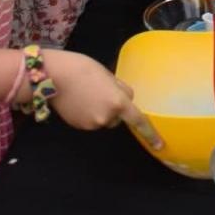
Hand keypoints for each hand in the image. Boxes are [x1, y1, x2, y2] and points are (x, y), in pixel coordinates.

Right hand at [40, 49, 161, 148]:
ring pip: (103, 119)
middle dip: (114, 107)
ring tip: (86, 93)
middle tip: (100, 90)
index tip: (160, 146)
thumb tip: (125, 99)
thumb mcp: (108, 75)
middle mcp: (107, 117)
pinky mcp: (79, 126)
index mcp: (118, 102)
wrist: (54, 76)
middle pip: (118, 117)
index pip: (138, 121)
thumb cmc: (82, 68)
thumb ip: (121, 90)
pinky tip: (78, 100)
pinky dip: (87, 113)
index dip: (150, 134)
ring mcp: (92, 124)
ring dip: (100, 110)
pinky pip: (90, 121)